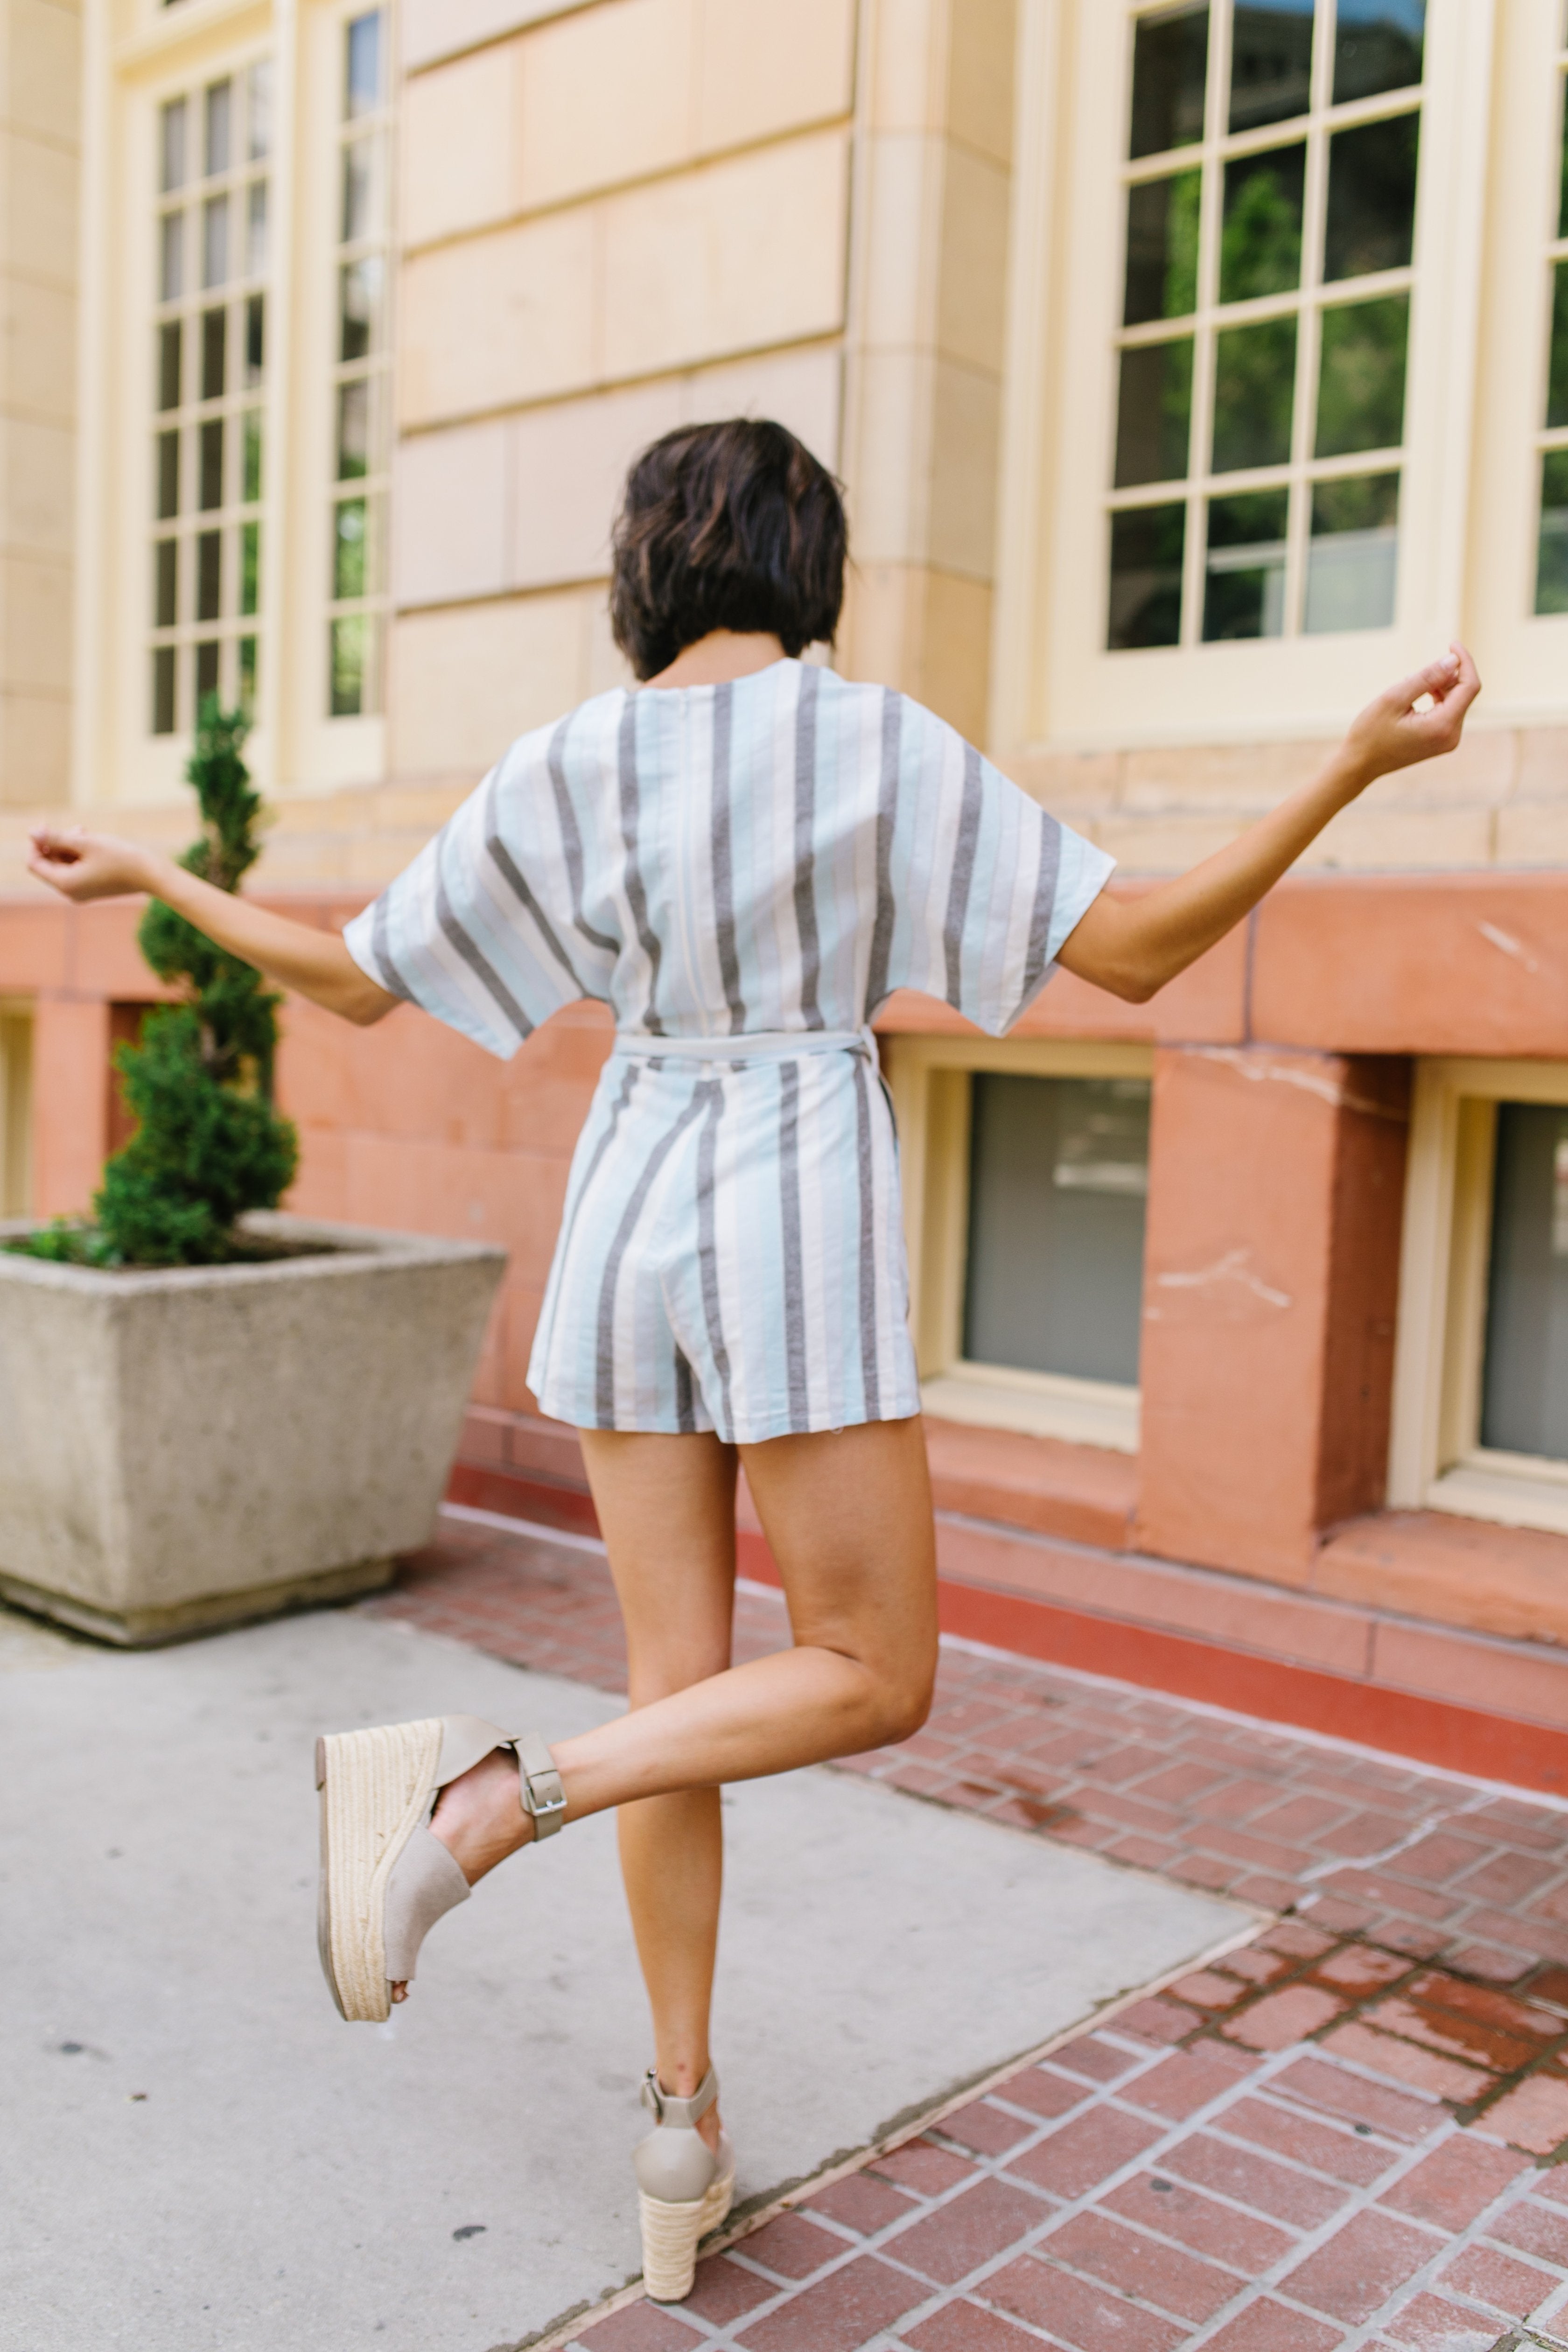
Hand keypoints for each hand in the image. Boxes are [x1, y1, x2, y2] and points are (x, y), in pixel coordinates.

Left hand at [27, 826, 156, 903]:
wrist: (151, 875)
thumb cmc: (119, 857)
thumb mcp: (86, 843)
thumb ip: (56, 838)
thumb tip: (32, 832)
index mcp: (65, 884)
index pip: (35, 863)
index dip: (36, 843)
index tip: (46, 826)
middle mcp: (70, 892)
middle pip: (49, 865)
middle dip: (56, 844)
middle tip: (77, 829)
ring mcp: (81, 892)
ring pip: (63, 866)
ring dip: (69, 847)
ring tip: (87, 834)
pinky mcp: (92, 889)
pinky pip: (76, 871)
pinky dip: (78, 856)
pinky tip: (92, 844)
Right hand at [1339, 644, 1480, 787]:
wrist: (1359, 765)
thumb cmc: (1370, 733)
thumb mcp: (1394, 698)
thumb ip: (1426, 677)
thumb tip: (1453, 659)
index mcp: (1442, 725)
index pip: (1469, 686)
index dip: (1464, 661)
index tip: (1451, 644)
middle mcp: (1452, 736)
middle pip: (1464, 693)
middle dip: (1450, 674)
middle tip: (1421, 668)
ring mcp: (1447, 740)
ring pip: (1457, 701)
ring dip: (1442, 685)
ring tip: (1414, 682)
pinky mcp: (1441, 741)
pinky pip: (1449, 712)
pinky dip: (1438, 697)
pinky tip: (1418, 693)